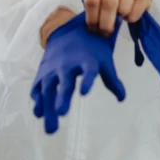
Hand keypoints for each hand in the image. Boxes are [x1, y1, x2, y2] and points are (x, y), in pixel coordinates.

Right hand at [32, 12, 124, 132]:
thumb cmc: (92, 48)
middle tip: (61, 113)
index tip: (85, 92)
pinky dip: (37, 98)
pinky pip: (38, 85)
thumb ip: (111, 79)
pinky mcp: (43, 71)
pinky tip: (38, 113)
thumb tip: (121, 98)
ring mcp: (53, 68)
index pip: (89, 71)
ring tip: (51, 129)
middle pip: (65, 82)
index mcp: (87, 60)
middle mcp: (68, 64)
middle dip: (62, 97)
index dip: (87, 80)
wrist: (70, 30)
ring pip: (49, 87)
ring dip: (48, 106)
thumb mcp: (104, 59)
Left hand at [85, 0, 151, 35]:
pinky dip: (131, 18)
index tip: (92, 28)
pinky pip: (137, 10)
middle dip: (105, 23)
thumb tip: (75, 25)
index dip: (92, 19)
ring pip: (123, 8)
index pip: (92, 0)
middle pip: (109, 4)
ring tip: (115, 20)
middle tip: (104, 33)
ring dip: (118, 20)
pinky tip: (126, 16)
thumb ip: (84, 8)